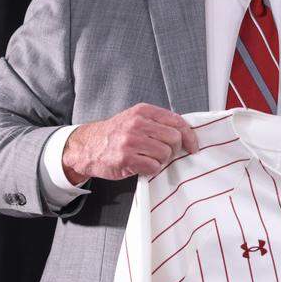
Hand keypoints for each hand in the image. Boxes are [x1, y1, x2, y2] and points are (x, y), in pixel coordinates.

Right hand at [62, 103, 199, 183]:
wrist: (87, 146)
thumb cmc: (116, 134)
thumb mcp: (136, 119)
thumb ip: (158, 122)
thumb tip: (186, 133)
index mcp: (143, 111)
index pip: (177, 122)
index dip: (190, 136)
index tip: (193, 147)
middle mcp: (137, 123)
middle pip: (174, 139)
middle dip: (174, 150)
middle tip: (165, 154)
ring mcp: (130, 141)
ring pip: (165, 154)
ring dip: (162, 161)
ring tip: (150, 159)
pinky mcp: (125, 158)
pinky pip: (153, 167)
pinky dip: (152, 169)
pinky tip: (143, 166)